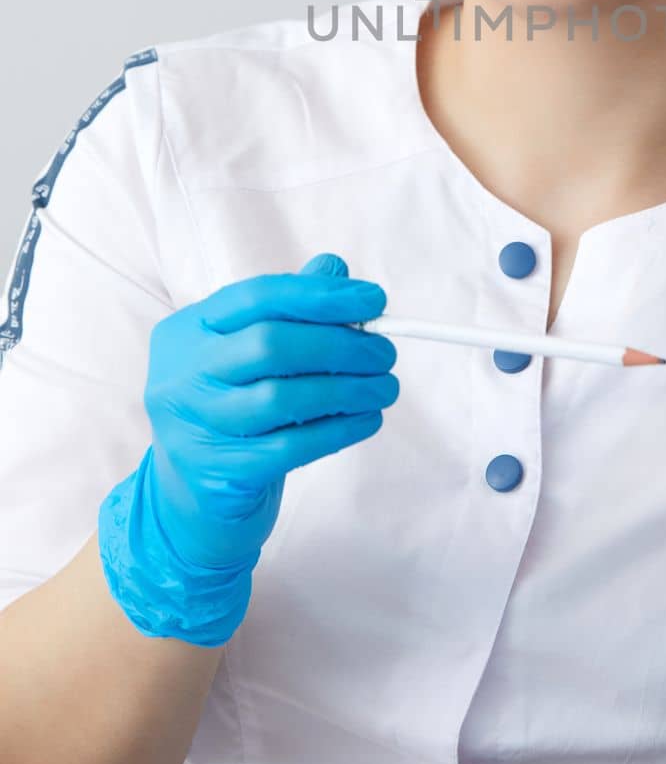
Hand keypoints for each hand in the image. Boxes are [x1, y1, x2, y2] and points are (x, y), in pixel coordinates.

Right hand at [99, 253, 398, 646]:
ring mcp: (194, 426)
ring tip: (385, 387)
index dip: (320, 295)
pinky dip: (337, 430)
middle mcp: (181, 373)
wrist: (191, 493)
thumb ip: (289, 309)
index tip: (375, 300)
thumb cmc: (233, 403)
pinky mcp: (217, 472)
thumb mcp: (249, 350)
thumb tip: (336, 270)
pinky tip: (367, 420)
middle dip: (340, 345)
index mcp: (189, 329)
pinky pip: (288, 447)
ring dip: (347, 390)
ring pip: (279, 398)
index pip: (258, 296)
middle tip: (386, 353)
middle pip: (268, 344)